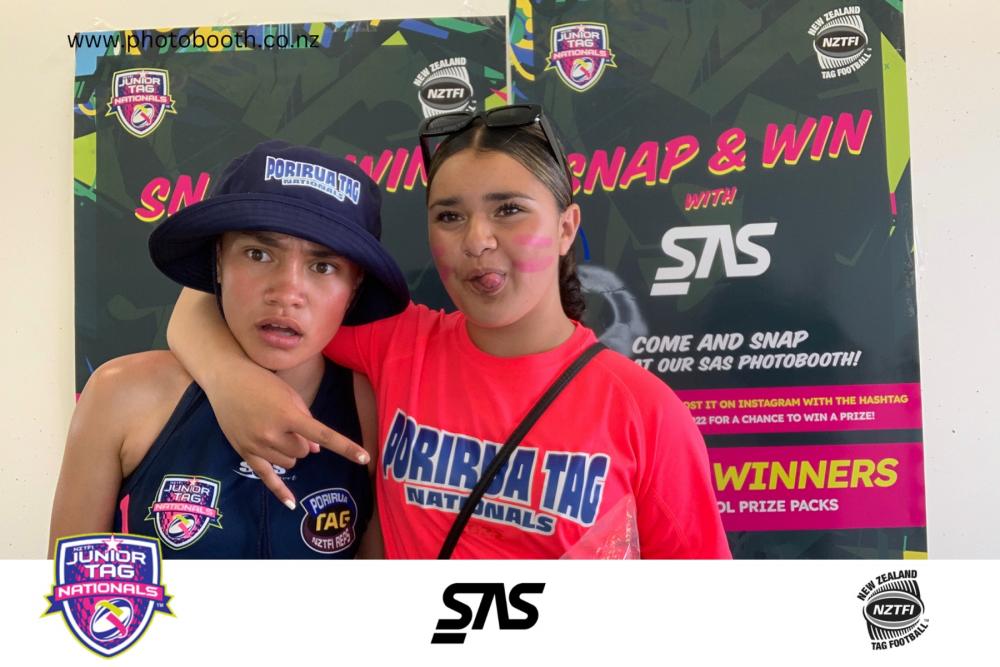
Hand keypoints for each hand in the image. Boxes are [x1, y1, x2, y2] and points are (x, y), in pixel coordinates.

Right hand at [207, 361, 369, 506]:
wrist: (227, 381)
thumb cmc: (263, 383)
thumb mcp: (290, 396)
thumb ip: (306, 422)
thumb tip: (316, 450)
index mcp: (288, 415)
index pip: (323, 436)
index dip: (345, 447)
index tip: (364, 458)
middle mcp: (272, 434)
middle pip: (304, 452)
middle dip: (303, 441)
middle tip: (290, 424)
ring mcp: (257, 445)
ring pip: (290, 462)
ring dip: (291, 452)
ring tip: (277, 431)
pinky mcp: (245, 452)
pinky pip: (266, 477)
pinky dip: (280, 490)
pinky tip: (291, 504)